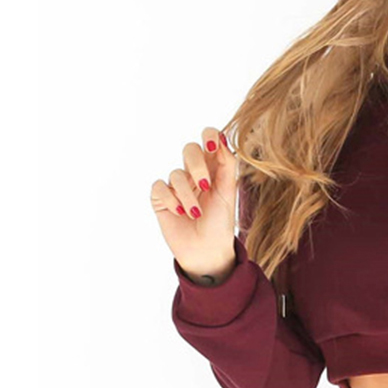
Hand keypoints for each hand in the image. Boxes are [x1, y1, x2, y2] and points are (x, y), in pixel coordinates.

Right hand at [150, 125, 238, 279]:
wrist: (207, 252)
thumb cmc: (220, 224)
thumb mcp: (227, 193)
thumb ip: (227, 165)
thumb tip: (222, 138)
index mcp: (213, 170)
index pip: (209, 141)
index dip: (209, 136)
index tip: (212, 145)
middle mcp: (194, 174)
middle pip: (189, 149)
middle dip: (197, 166)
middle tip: (204, 186)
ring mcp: (176, 185)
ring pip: (176, 174)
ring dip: (187, 195)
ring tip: (195, 214)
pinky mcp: (161, 198)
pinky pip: (160, 187)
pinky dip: (171, 199)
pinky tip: (179, 213)